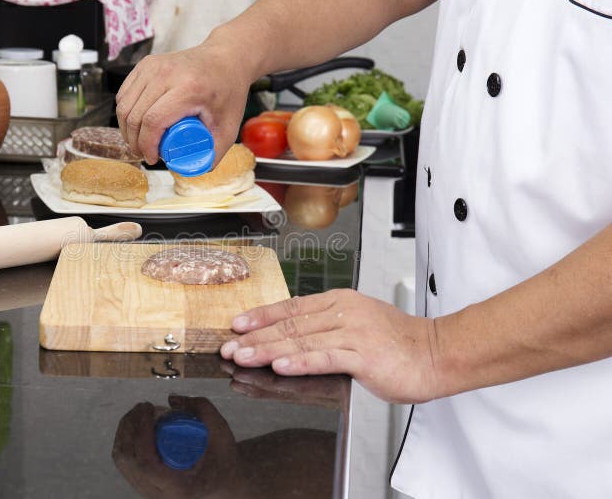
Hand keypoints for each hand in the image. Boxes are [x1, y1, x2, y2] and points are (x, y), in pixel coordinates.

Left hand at [112, 395, 245, 497]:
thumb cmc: (223, 458)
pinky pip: (125, 461)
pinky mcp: (143, 484)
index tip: (149, 409)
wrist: (224, 481)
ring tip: (142, 412)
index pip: (147, 464)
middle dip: (130, 427)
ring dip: (126, 431)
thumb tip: (171, 399)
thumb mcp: (222, 432)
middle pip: (128, 461)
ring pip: (122, 461)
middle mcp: (158, 495)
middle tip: (145, 406)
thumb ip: (203, 410)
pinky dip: (127, 439)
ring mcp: (148, 491)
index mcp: (178, 488)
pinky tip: (140, 424)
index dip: (141, 434)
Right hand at [115, 42, 251, 165]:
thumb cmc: (228, 90)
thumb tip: (195, 170)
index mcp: (188, 88)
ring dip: (126, 129)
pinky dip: (125, 113)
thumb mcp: (229, 126)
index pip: (153, 121)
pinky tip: (136, 124)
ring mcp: (153, 66)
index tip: (153, 158)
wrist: (226, 59)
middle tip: (145, 154)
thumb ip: (215, 152)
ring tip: (139, 142)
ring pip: (124, 105)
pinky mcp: (145, 64)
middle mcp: (167, 73)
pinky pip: (124, 93)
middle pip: (134, 115)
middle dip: (135, 142)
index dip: (147, 145)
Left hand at [220, 289, 439, 403]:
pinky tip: (279, 366)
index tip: (237, 325)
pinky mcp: (364, 355)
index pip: (291, 307)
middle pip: (290, 324)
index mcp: (340, 301)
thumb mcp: (358, 324)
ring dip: (267, 349)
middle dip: (255, 336)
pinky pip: (325, 358)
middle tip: (229, 346)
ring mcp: (354, 332)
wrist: (438, 354)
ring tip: (242, 357)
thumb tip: (291, 339)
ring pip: (301, 340)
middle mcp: (344, 312)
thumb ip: (327, 328)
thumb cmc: (399, 343)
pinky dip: (299, 362)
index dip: (261, 316)